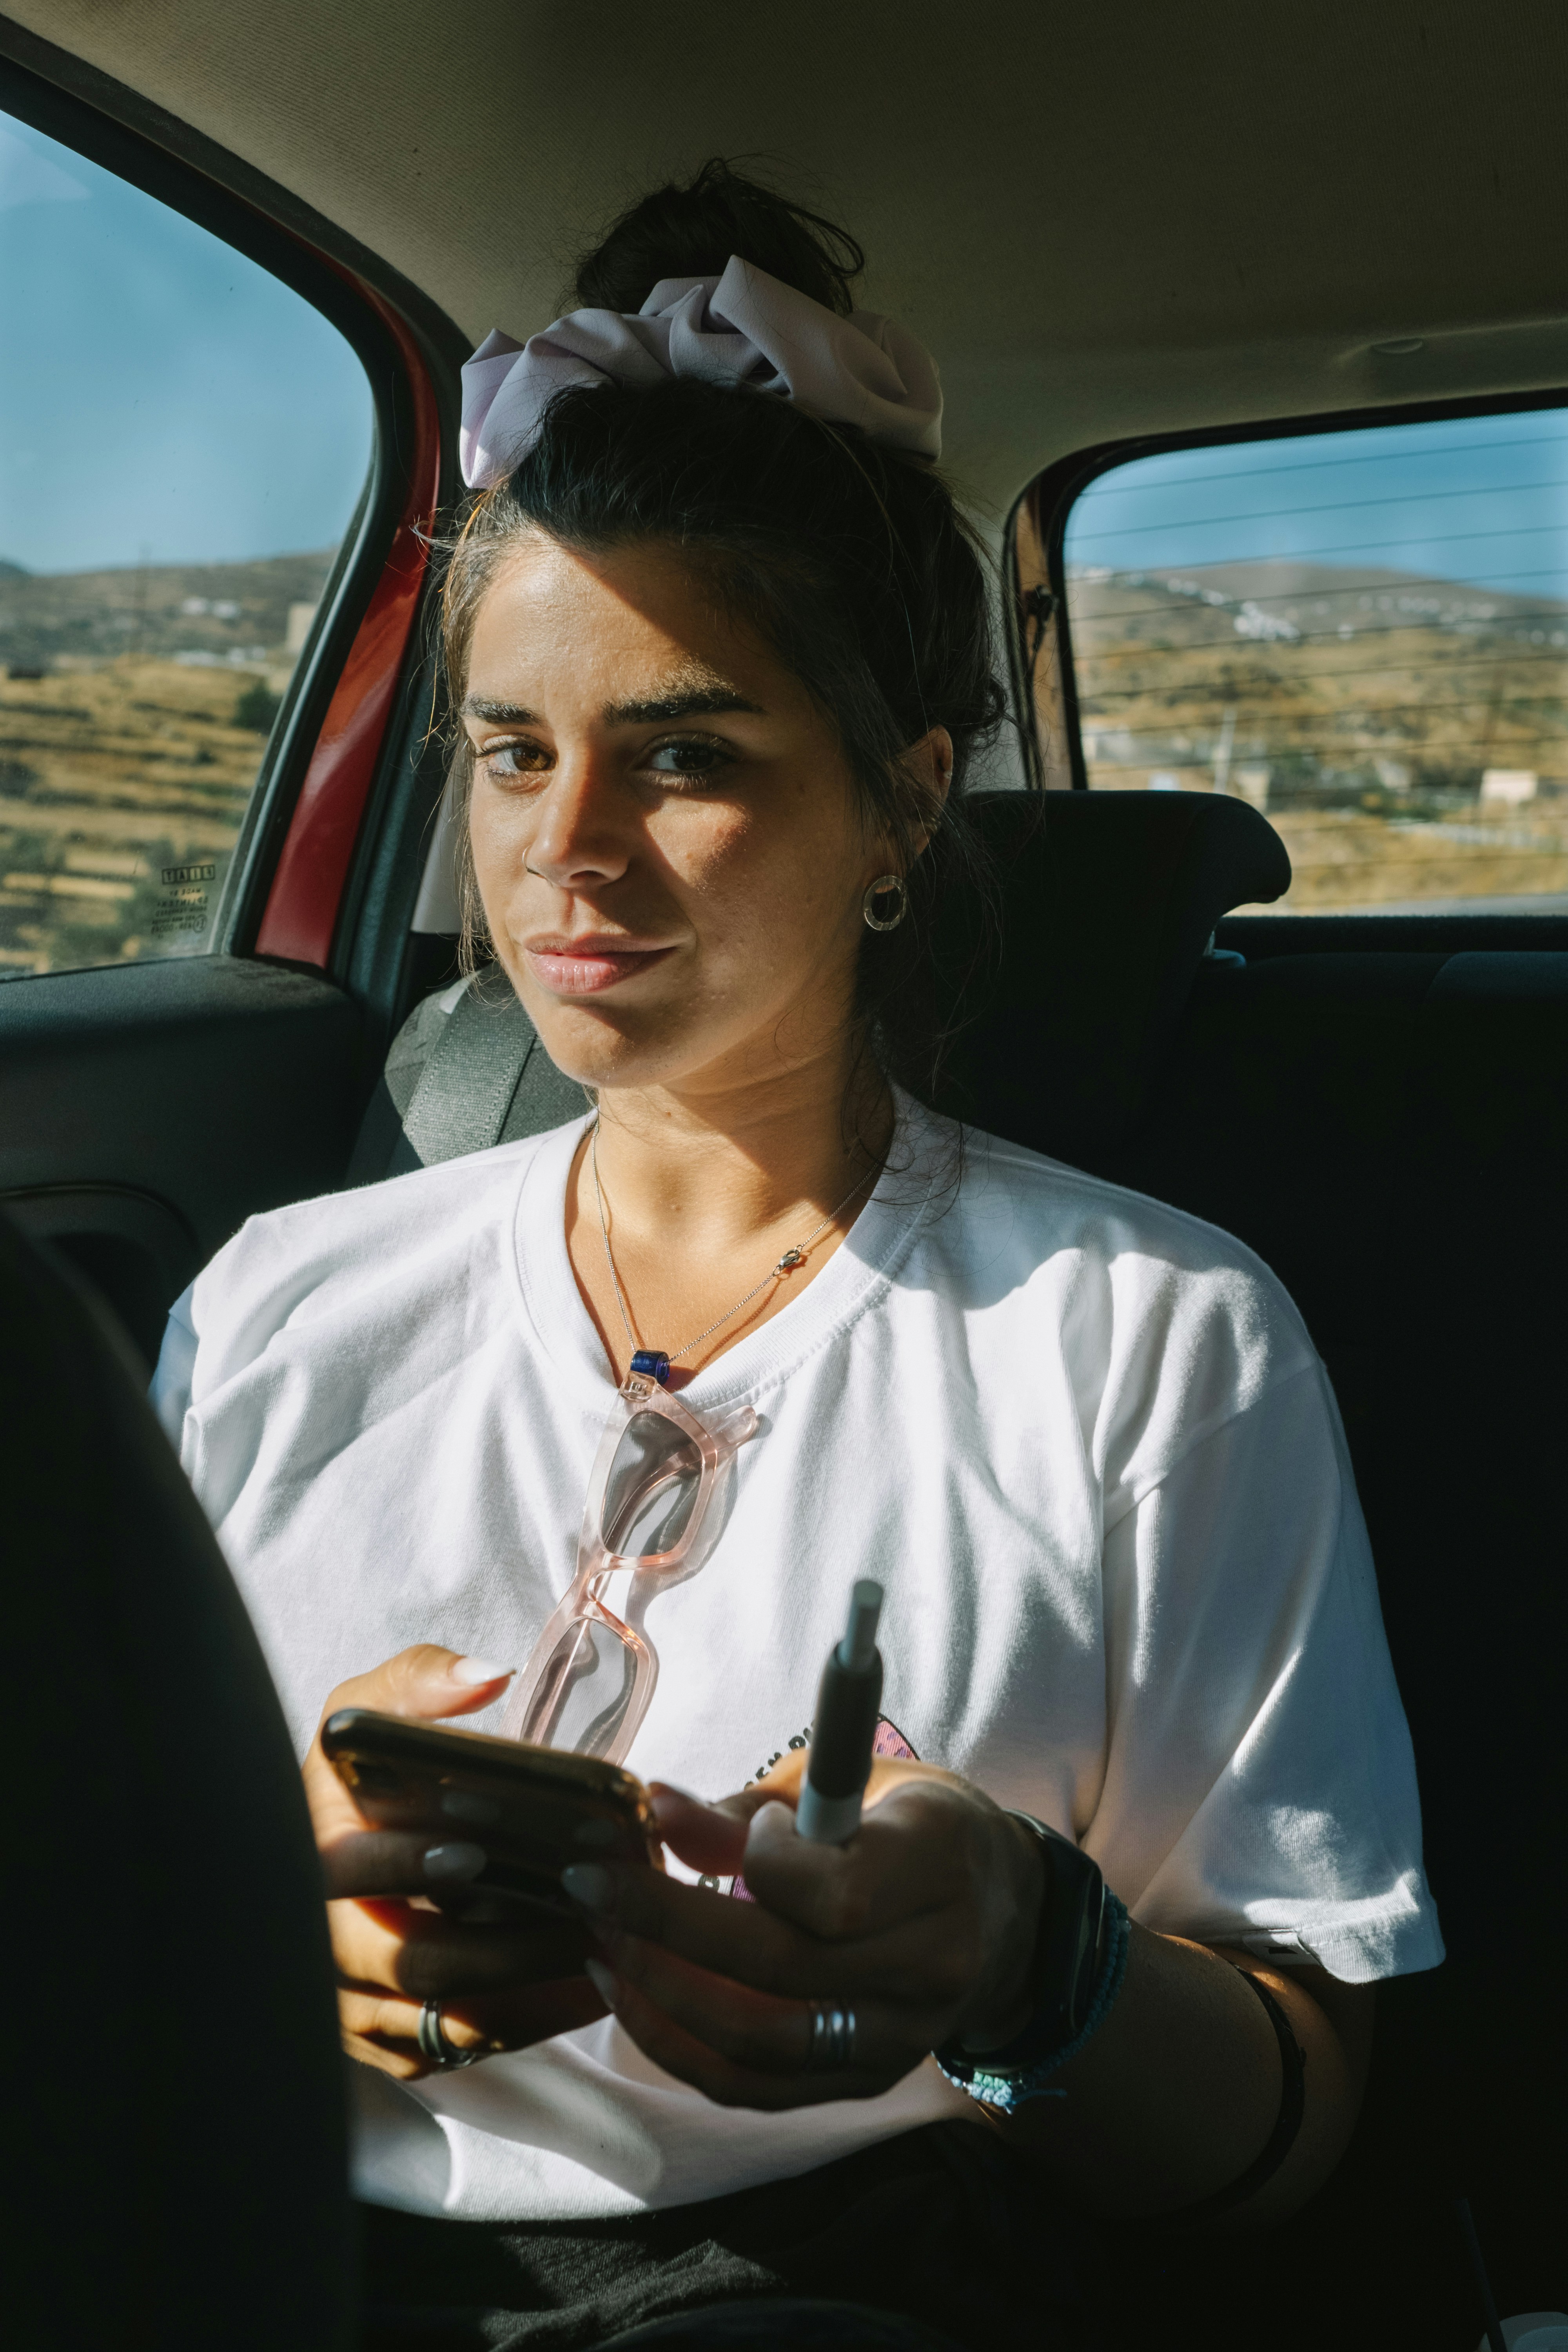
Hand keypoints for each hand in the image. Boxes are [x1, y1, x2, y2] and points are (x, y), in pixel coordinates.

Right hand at [305, 1645, 606, 2078]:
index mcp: (307, 1855)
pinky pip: (466, 2047)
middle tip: (580, 1912)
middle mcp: (323, 1944)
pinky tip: (593, 1984)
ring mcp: (355, 2006)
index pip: (342, 1874)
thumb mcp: (370, 1708)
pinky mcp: (395, 2043)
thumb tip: (482, 1678)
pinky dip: (532, 2021)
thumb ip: (417, 1682)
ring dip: (530, 1986)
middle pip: (411, 1963)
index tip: (472, 1853)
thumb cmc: (360, 1771)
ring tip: (605, 1944)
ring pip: (448, 2017)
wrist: (346, 1839)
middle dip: (501, 1944)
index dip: (402, 1866)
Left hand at [561, 1751, 1044, 2108]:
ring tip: (602, 1947)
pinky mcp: (869, 2079)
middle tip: (589, 1887)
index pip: (829, 1895)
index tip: (695, 1822)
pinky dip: (686, 2049)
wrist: (995, 1909)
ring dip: (661, 1998)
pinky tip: (638, 1999)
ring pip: (760, 2042)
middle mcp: (931, 1963)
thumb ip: (751, 1809)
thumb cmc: (905, 1825)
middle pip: (778, 1970)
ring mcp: (901, 2035)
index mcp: (937, 1867)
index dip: (750, 1859)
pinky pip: (760, 2085)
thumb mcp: (848, 1784)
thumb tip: (652, 1807)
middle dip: (663, 1929)